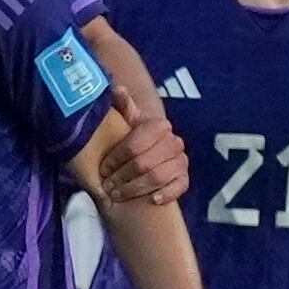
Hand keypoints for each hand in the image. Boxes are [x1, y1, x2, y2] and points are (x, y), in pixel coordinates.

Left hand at [101, 86, 187, 204]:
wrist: (148, 157)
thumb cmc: (132, 141)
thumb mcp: (125, 124)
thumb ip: (122, 107)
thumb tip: (116, 89)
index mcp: (158, 126)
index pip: (134, 144)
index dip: (116, 158)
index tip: (103, 169)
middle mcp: (174, 142)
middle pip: (145, 163)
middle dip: (122, 176)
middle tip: (107, 185)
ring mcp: (181, 161)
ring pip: (158, 177)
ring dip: (135, 188)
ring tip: (117, 194)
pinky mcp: (185, 178)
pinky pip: (179, 187)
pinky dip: (165, 194)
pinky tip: (151, 200)